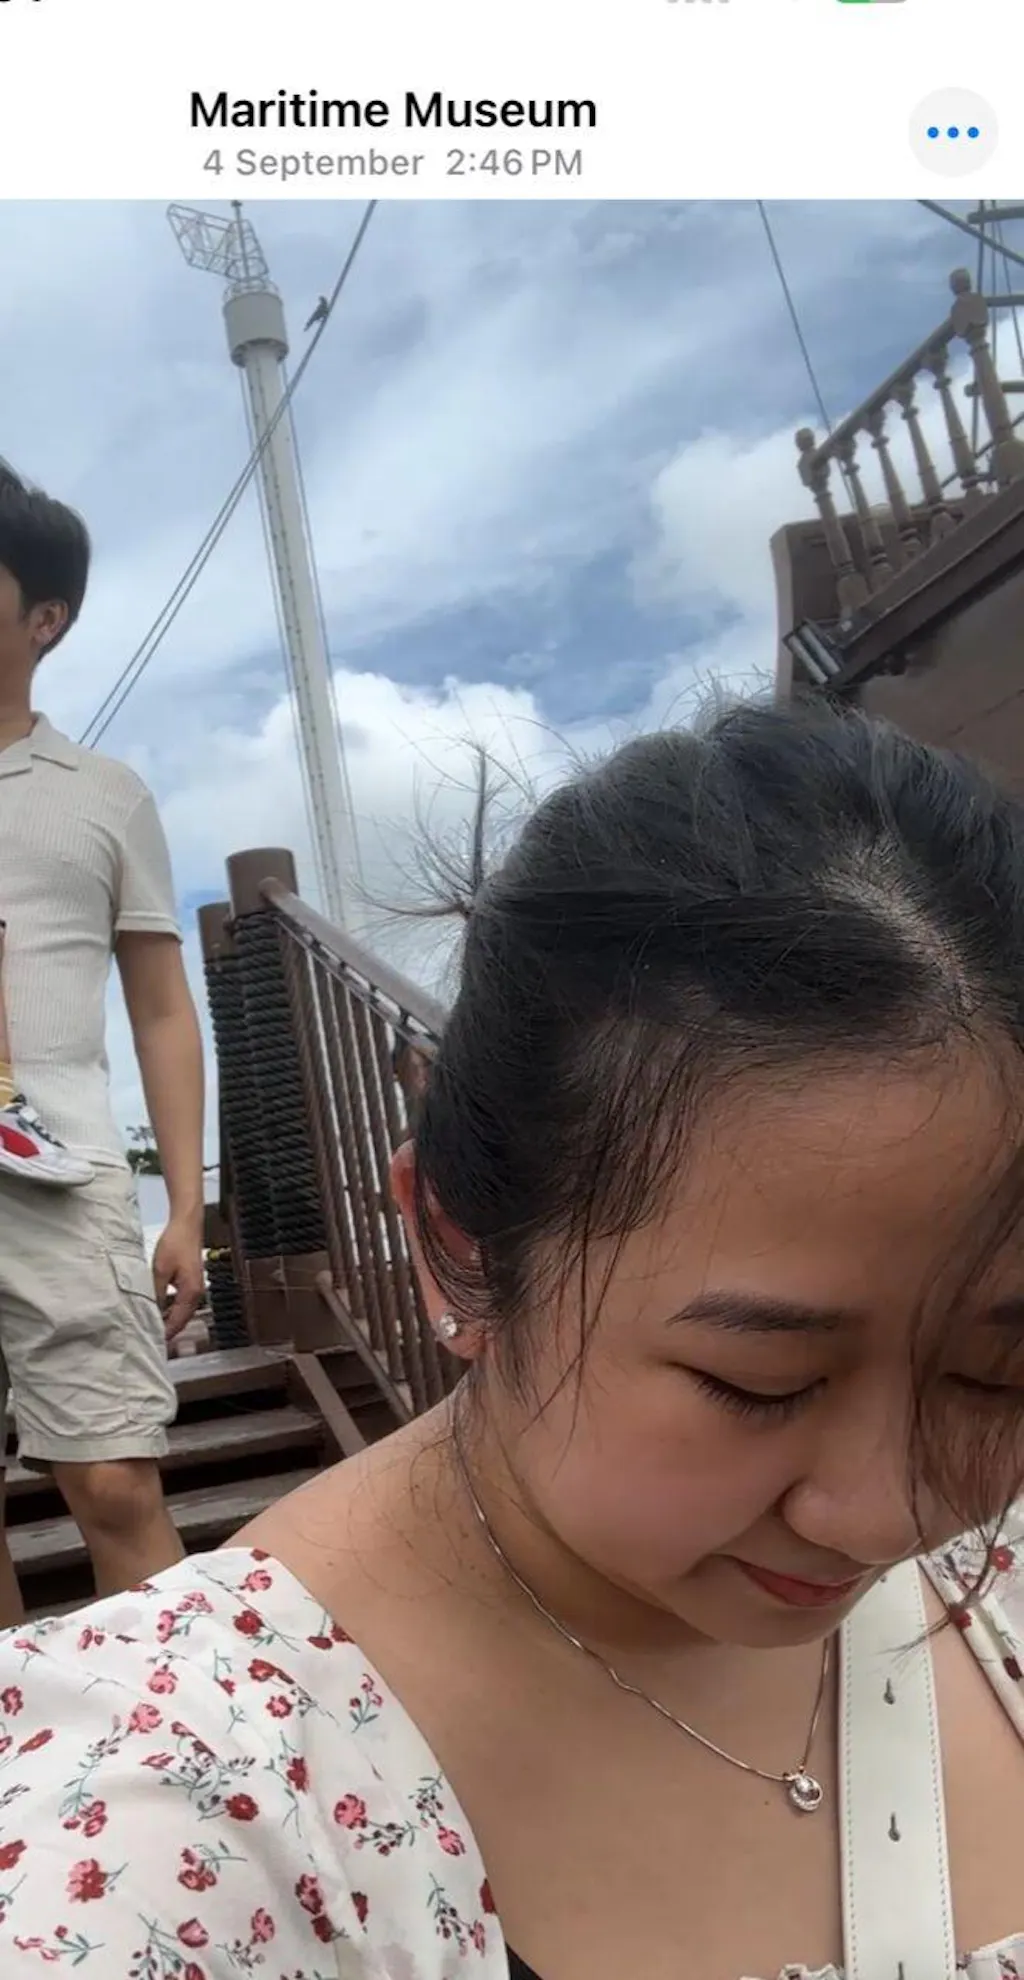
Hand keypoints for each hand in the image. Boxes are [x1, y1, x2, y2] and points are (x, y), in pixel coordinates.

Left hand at [152, 1216, 204, 1344]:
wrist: (187, 1224)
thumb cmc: (175, 1244)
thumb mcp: (160, 1270)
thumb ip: (155, 1293)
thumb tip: (149, 1312)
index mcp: (190, 1293)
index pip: (177, 1322)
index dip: (164, 1334)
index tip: (150, 1343)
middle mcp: (197, 1294)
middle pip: (182, 1320)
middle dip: (167, 1331)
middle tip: (148, 1339)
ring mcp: (196, 1288)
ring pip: (181, 1312)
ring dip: (169, 1321)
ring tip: (151, 1328)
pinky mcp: (191, 1282)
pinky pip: (181, 1303)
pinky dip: (171, 1310)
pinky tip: (158, 1311)